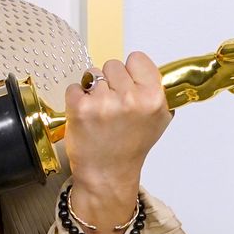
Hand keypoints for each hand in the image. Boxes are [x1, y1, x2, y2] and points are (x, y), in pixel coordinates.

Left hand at [63, 52, 172, 225]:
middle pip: (113, 64)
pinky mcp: (80, 108)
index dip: (131, 71)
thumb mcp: (158, 120)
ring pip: (93, 74)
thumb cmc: (130, 148)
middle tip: (113, 105)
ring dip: (93, 89)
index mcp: (153, 98)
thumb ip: (156, 92)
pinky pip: (75, 86)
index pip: (137, 58)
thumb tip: (147, 69)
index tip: (128, 85)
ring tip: (100, 112)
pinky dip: (77, 98)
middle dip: (111, 82)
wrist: (107, 174)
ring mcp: (103, 103)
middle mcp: (130, 99)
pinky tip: (86, 115)